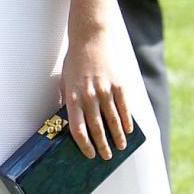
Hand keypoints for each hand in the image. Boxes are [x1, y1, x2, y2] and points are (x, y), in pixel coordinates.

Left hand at [59, 32, 132, 160]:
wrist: (91, 37)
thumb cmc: (75, 60)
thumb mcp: (65, 80)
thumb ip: (67, 100)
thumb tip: (68, 121)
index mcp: (73, 97)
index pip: (78, 129)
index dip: (84, 145)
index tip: (89, 154)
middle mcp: (89, 96)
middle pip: (97, 129)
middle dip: (102, 146)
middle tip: (107, 156)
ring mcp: (105, 90)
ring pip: (113, 121)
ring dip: (117, 137)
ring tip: (120, 147)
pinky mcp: (119, 84)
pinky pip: (124, 108)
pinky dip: (126, 122)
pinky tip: (128, 130)